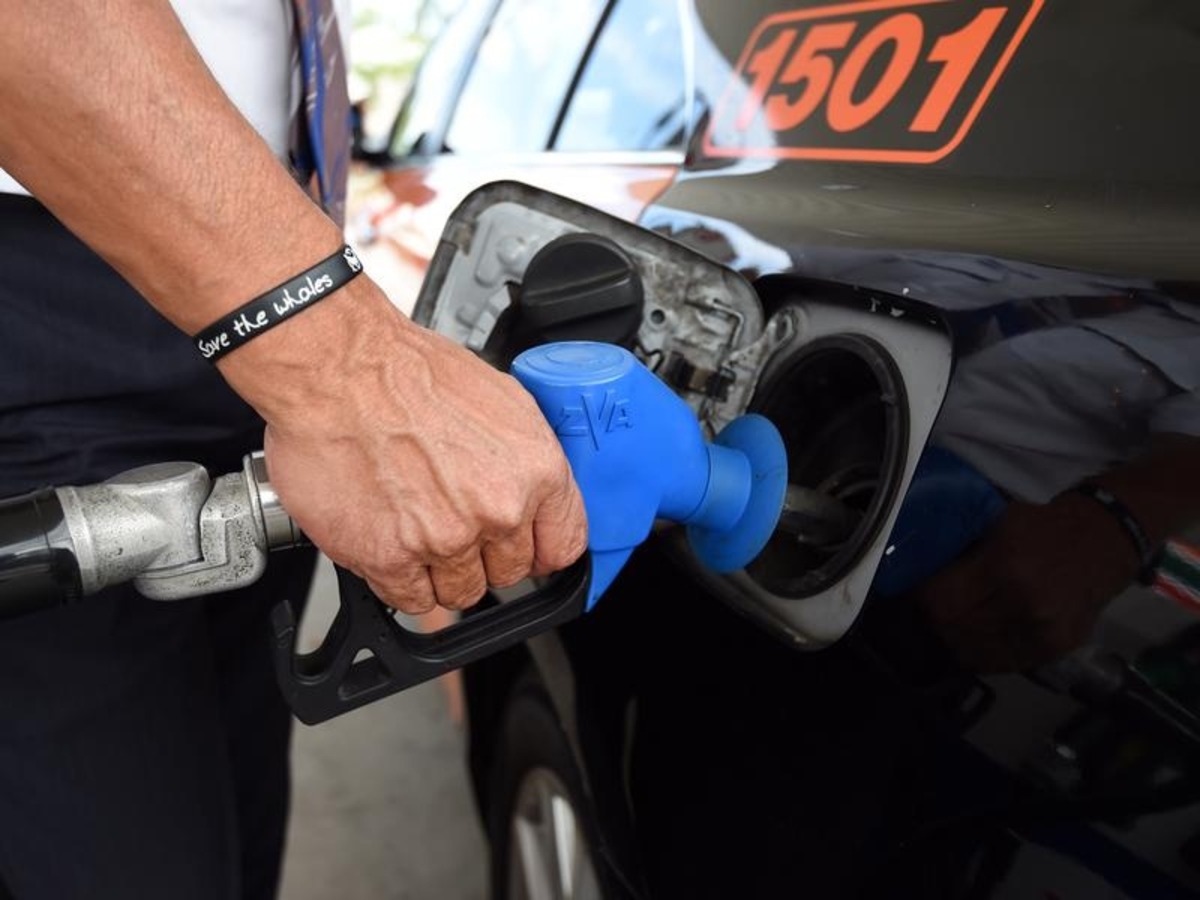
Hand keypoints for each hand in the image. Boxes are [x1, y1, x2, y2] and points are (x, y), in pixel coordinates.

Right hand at [222, 278, 588, 614]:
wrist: (339, 368)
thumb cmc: (410, 372)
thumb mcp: (505, 401)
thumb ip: (527, 461)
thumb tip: (535, 495)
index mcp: (536, 471)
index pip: (563, 545)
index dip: (539, 549)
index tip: (524, 549)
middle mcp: (497, 510)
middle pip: (509, 573)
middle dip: (485, 555)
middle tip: (453, 522)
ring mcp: (445, 539)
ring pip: (462, 593)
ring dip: (442, 571)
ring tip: (417, 526)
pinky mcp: (391, 557)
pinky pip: (411, 600)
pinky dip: (400, 581)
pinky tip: (391, 541)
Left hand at [910, 494, 1141, 672]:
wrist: (1105, 541)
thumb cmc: (1043, 527)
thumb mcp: (996, 524)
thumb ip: (961, 551)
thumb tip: (920, 569)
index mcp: (1006, 567)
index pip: (942, 603)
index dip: (922, 600)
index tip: (918, 592)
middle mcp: (1025, 605)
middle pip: (954, 631)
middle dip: (935, 622)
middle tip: (933, 609)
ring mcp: (1043, 632)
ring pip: (974, 653)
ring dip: (955, 640)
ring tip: (954, 624)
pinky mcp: (1055, 649)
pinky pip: (1003, 664)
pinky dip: (982, 653)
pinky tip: (977, 638)